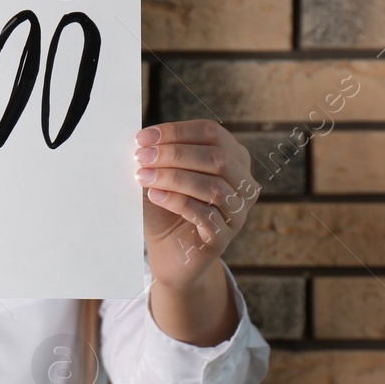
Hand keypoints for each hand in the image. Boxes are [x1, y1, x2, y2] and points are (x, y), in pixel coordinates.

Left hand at [134, 119, 256, 294]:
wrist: (167, 251)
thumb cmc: (166, 208)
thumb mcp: (162, 175)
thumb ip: (159, 155)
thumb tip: (144, 139)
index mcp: (233, 159)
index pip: (212, 133)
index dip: (177, 132)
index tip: (143, 138)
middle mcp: (243, 185)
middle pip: (217, 158)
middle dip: (174, 154)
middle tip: (141, 157)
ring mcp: (237, 213)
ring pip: (214, 187)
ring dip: (173, 177)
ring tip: (143, 177)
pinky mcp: (223, 238)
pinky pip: (206, 215)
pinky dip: (177, 201)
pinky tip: (155, 196)